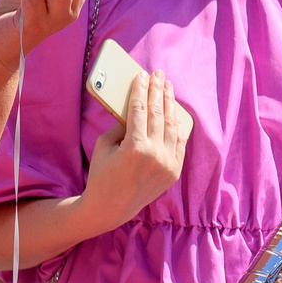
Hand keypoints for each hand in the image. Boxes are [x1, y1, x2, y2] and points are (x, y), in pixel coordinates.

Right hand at [83, 70, 190, 229]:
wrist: (110, 208)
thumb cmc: (102, 174)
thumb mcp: (104, 146)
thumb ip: (120, 125)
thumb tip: (135, 106)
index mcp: (135, 148)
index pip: (140, 110)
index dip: (141, 90)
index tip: (142, 75)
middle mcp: (155, 155)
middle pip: (159, 114)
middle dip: (158, 90)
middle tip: (159, 74)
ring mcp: (168, 164)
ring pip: (173, 126)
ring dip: (171, 104)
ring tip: (168, 88)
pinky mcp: (174, 172)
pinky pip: (179, 142)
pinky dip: (178, 126)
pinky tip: (176, 111)